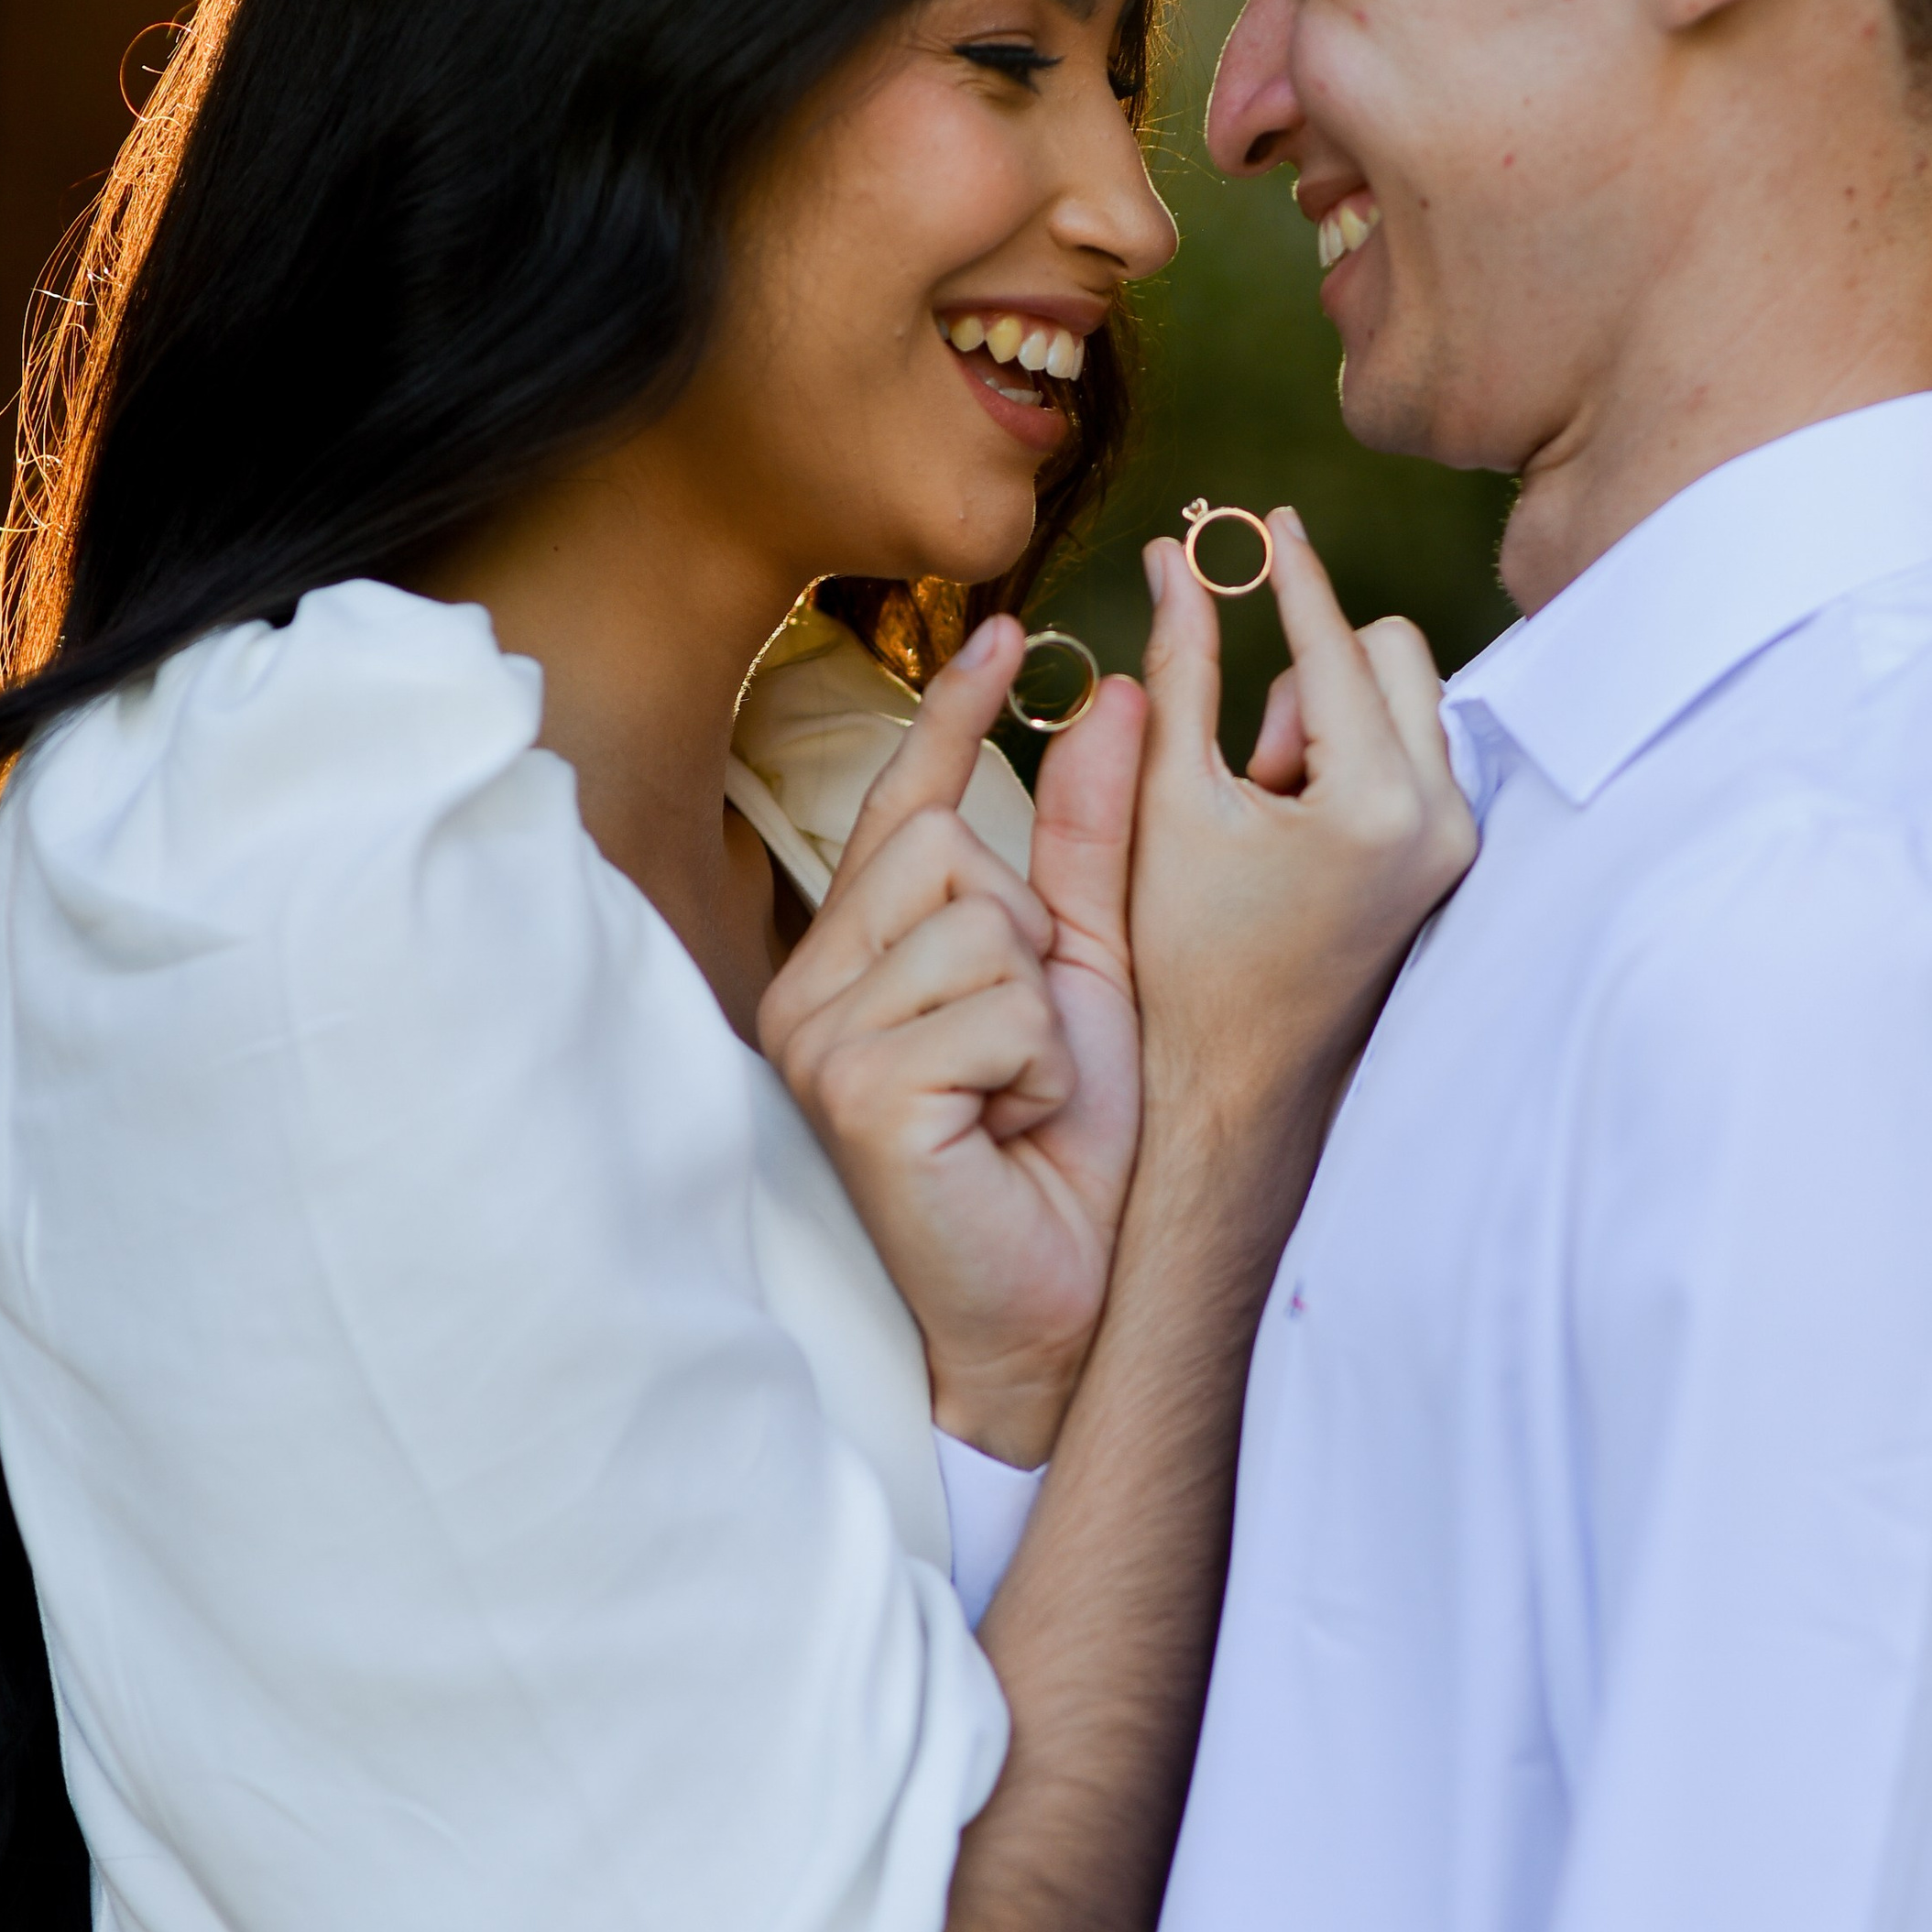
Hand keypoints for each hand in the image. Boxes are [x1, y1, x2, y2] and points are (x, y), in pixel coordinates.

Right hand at [758, 616, 1147, 1465]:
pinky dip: (1035, 1064)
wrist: (1066, 1299)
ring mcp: (819, 1035)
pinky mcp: (851, 1087)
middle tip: (1029, 1044)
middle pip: (945, 840)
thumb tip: (1116, 696)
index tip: (1003, 632)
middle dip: (1027, 930)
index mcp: (861, 949)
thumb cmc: (1067, 1149)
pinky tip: (1008, 1127)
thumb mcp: (1086, 973)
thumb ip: (1084, 842)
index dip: (953, 715)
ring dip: (1038, 1011)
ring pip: (975, 919)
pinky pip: (989, 1001)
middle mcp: (815, 982)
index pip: (901, 799)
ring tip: (1019, 1093)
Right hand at [1129, 510, 1475, 1218]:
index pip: (1333, 643)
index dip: (1290, 574)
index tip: (1265, 519)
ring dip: (1330, 720)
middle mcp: (1442, 821)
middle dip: (1309, 676)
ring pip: (1405, 698)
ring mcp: (1458, 845)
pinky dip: (1354, 757)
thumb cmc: (1179, 957)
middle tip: (1248, 765)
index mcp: (1374, 806)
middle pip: (1389, 652)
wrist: (1228, 1085)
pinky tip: (1297, 828)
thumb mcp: (1163, 799)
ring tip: (1265, 810)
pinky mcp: (1454, 861)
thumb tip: (1178, 563)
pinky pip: (1414, 751)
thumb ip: (1179, 668)